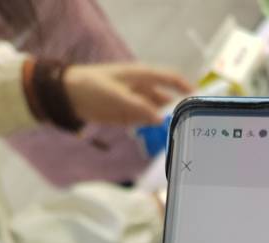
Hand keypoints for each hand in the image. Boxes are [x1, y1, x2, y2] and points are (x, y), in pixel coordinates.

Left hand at [63, 63, 191, 125]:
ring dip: (166, 123)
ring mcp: (136, 102)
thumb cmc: (92, 87)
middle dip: (178, 111)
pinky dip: (153, 130)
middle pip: (167, 99)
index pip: (170, 78)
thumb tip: (159, 120)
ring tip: (179, 137)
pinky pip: (146, 123)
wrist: (69, 96)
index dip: (185, 87)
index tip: (199, 100)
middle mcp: (143, 88)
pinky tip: (162, 140)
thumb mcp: (116, 96)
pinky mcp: (129, 116)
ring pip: (158, 113)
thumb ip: (139, 108)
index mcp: (142, 75)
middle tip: (191, 127)